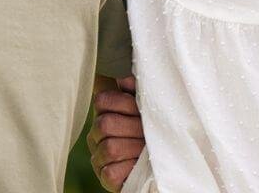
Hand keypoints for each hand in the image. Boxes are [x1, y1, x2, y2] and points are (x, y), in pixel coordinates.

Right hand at [88, 75, 143, 191]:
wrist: (162, 163)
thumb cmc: (153, 131)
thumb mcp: (147, 108)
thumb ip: (136, 91)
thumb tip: (123, 79)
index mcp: (105, 114)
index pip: (102, 100)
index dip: (124, 103)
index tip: (140, 109)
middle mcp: (96, 135)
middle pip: (105, 123)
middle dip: (132, 127)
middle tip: (147, 131)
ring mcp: (98, 157)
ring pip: (110, 148)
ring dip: (133, 148)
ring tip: (145, 148)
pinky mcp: (105, 178)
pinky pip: (111, 172)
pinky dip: (128, 168)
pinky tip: (138, 164)